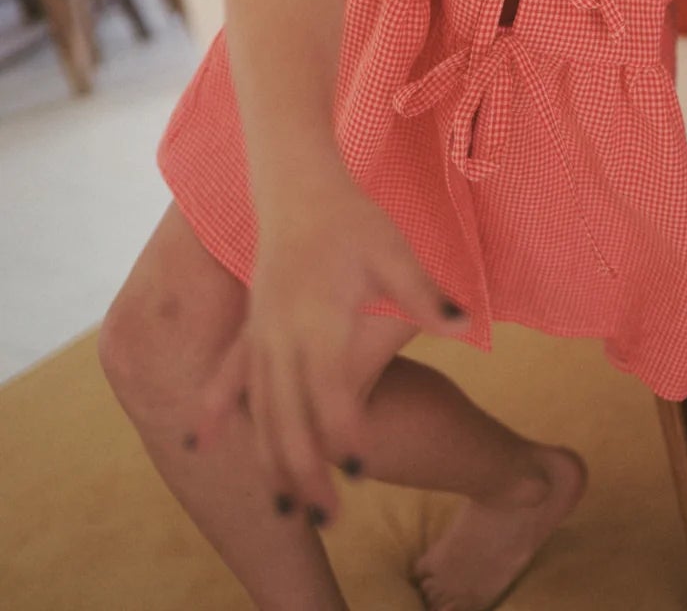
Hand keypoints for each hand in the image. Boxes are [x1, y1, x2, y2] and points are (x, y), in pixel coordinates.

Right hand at [187, 168, 466, 519]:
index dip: (343, 432)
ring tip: (285, 508)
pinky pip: (229, 377)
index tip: (360, 469)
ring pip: (259, 410)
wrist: (299, 188)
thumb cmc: (352, 220)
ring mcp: (260, 335)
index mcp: (318, 319)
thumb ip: (424, 293)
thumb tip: (466, 323)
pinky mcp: (251, 329)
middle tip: (328, 518)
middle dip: (306, 470)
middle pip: (288, 417)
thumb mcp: (394, 251)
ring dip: (270, 459)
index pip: (328, 390)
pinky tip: (200, 442)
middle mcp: (281, 335)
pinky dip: (217, 411)